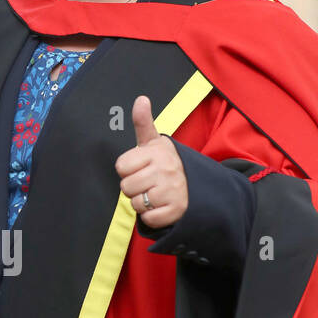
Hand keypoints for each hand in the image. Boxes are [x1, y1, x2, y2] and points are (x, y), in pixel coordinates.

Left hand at [114, 96, 187, 227]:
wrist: (196, 185)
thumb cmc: (165, 163)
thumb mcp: (154, 142)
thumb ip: (143, 122)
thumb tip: (141, 99)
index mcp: (157, 151)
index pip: (121, 167)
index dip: (128, 170)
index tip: (141, 167)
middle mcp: (166, 169)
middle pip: (126, 187)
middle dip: (134, 188)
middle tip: (148, 182)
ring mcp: (173, 190)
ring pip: (136, 204)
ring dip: (142, 203)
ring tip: (155, 194)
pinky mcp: (177, 209)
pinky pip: (149, 218)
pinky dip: (152, 216)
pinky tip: (161, 206)